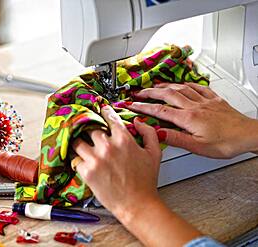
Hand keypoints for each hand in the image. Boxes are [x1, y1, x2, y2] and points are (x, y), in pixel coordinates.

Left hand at [73, 105, 160, 218]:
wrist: (137, 205)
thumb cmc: (146, 182)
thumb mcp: (154, 153)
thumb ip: (148, 133)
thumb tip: (137, 122)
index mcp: (123, 139)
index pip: (108, 117)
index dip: (103, 112)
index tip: (100, 110)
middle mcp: (107, 146)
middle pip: (90, 128)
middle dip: (89, 129)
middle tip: (87, 131)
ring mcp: (95, 158)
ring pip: (77, 142)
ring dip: (78, 143)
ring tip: (81, 146)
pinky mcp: (87, 172)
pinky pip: (75, 160)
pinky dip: (77, 161)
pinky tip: (81, 162)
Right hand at [128, 83, 257, 158]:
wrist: (249, 135)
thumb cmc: (226, 143)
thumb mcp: (198, 147)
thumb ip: (176, 138)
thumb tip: (158, 133)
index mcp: (189, 118)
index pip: (160, 110)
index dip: (144, 107)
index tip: (132, 105)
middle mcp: (195, 106)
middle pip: (168, 95)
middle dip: (150, 92)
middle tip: (139, 92)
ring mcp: (205, 101)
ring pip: (181, 88)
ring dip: (165, 86)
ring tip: (155, 86)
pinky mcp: (214, 99)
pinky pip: (198, 87)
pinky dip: (186, 84)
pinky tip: (183, 84)